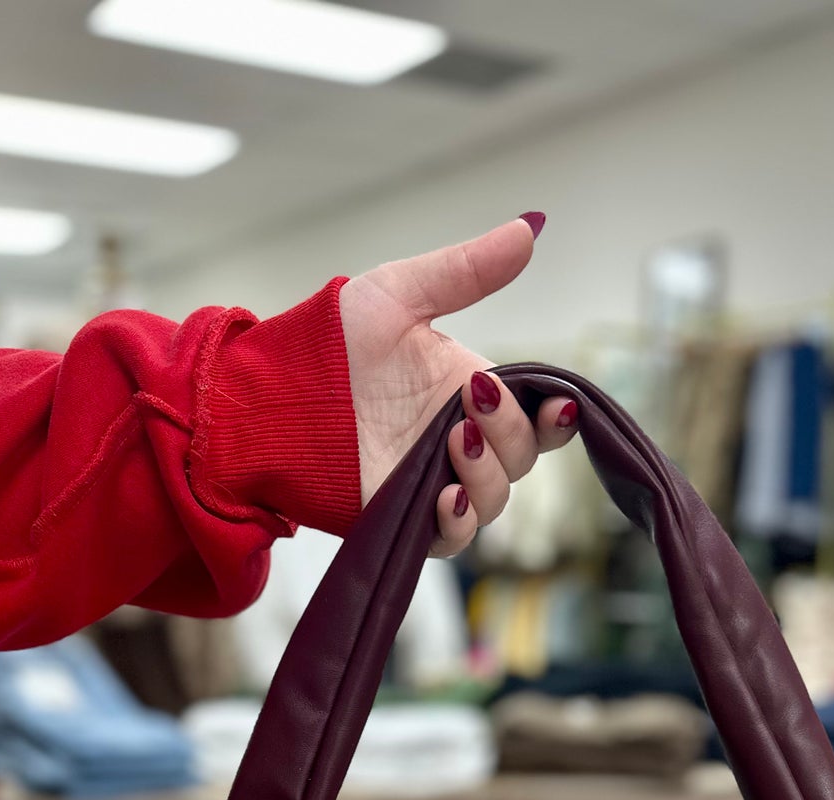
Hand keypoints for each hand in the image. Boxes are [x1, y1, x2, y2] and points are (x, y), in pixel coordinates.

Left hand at [338, 214, 578, 556]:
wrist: (275, 393)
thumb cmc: (333, 344)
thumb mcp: (403, 293)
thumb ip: (468, 270)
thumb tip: (529, 228)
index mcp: (472, 393)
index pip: (538, 416)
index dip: (557, 416)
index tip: (558, 404)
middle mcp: (463, 441)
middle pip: (524, 456)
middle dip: (512, 432)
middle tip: (471, 401)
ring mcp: (437, 481)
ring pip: (496, 498)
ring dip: (488, 472)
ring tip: (457, 438)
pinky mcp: (406, 518)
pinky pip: (452, 537)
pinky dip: (459, 522)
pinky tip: (448, 495)